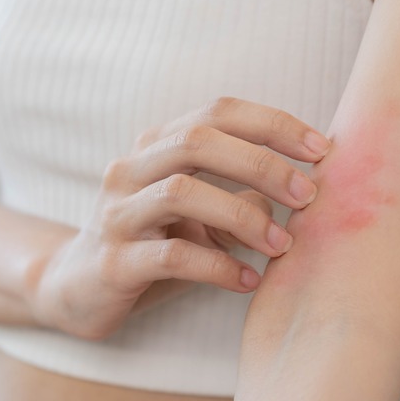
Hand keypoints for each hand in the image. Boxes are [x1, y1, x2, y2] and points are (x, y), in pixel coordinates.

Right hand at [30, 97, 329, 339]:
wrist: (78, 287)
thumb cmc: (152, 244)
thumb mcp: (198, 216)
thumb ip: (239, 199)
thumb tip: (291, 197)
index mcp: (154, 147)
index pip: (216, 113)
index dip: (272, 124)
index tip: (321, 149)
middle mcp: (130, 170)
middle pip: (198, 141)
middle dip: (261, 164)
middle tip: (307, 195)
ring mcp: (117, 214)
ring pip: (181, 193)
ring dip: (243, 216)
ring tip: (282, 244)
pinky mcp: (114, 261)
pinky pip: (170, 255)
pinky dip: (218, 265)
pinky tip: (247, 280)